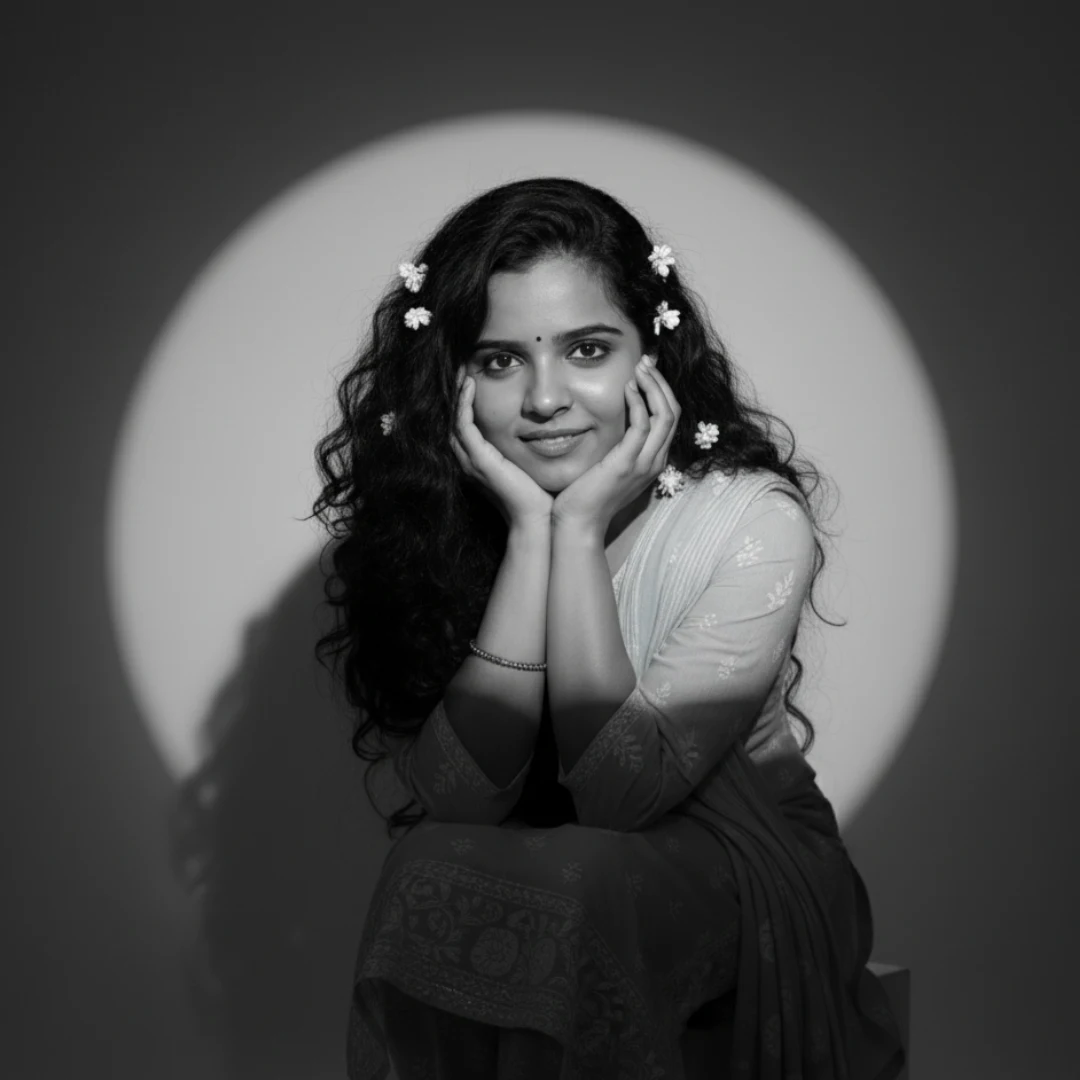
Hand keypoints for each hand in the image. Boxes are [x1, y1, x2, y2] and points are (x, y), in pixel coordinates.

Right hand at [450, 370, 553, 530]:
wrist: (536, 519)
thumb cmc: (536, 495)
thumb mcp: (525, 463)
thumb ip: (524, 446)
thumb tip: (542, 426)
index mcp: (478, 462)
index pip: (463, 426)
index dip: (463, 402)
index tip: (471, 379)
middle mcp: (469, 461)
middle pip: (452, 420)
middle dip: (455, 395)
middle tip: (461, 369)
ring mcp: (472, 461)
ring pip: (453, 420)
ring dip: (456, 394)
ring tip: (462, 372)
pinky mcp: (479, 461)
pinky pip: (464, 426)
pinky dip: (464, 404)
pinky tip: (470, 386)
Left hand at [551, 354, 680, 535]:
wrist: (578, 522)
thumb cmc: (586, 495)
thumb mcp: (608, 465)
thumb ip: (617, 445)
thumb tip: (611, 421)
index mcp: (653, 461)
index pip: (669, 419)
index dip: (662, 391)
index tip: (646, 371)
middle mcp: (655, 462)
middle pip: (673, 412)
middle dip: (661, 383)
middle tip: (645, 361)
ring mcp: (644, 464)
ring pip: (664, 415)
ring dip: (653, 386)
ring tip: (639, 367)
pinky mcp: (627, 463)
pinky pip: (641, 425)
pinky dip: (637, 402)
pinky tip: (627, 388)